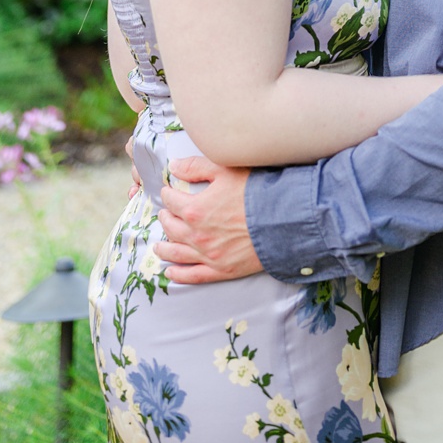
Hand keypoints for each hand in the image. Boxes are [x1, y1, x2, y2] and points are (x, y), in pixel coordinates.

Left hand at [154, 154, 261, 283]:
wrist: (284, 222)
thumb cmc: (256, 193)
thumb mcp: (225, 171)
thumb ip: (196, 167)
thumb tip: (174, 166)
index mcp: (194, 209)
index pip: (170, 201)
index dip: (168, 194)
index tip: (169, 192)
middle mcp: (197, 235)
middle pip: (170, 227)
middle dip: (165, 218)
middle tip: (166, 215)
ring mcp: (208, 255)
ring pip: (177, 253)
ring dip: (164, 249)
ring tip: (158, 247)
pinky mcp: (221, 270)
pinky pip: (194, 275)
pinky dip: (179, 275)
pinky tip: (170, 272)